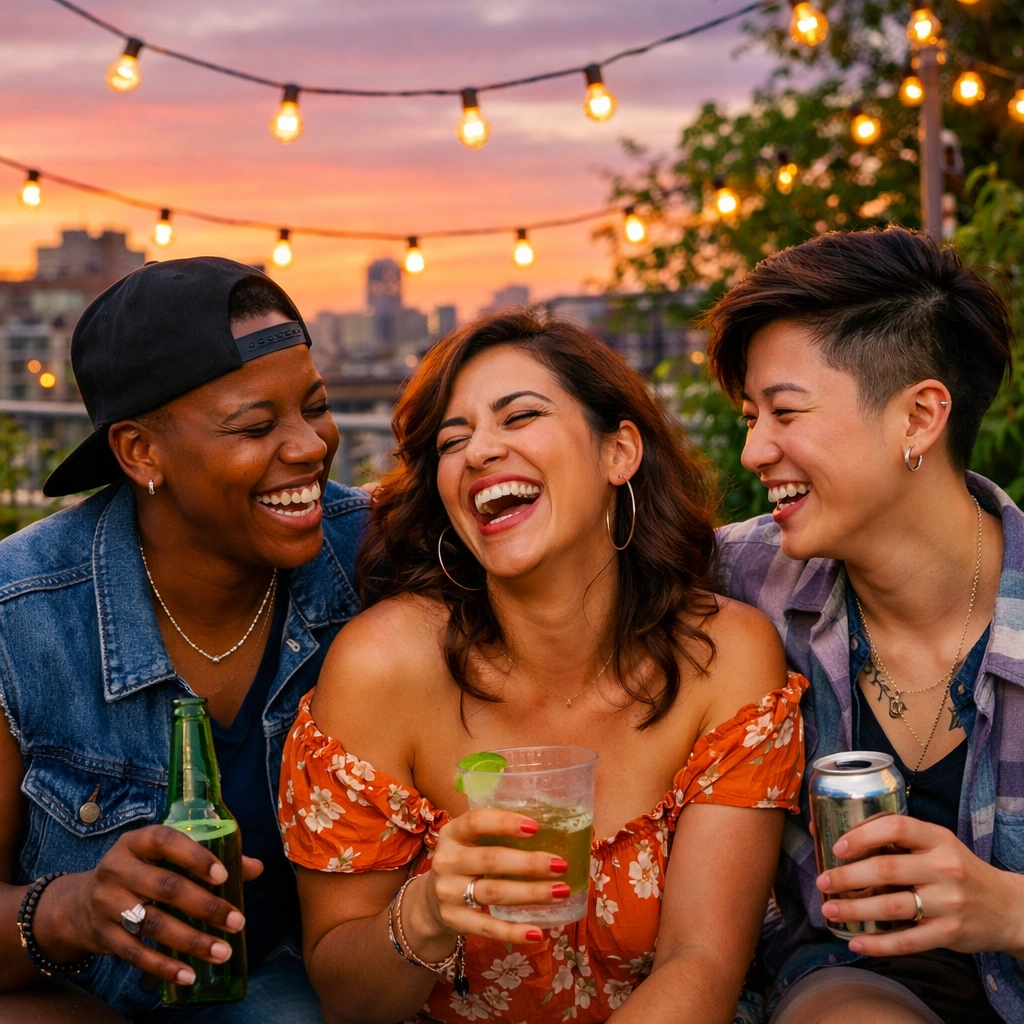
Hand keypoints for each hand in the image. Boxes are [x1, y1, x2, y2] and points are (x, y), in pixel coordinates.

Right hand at [34, 824, 261, 985]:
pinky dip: (164, 967)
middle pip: (165, 888)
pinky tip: (189, 975)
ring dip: (192, 941)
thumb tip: (256, 867)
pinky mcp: (102, 936)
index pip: (166, 841)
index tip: (224, 876)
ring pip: (153, 924)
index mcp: (137, 841)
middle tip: (237, 922)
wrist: (80, 904)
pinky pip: (136, 954)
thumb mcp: (164, 857)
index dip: (195, 857)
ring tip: (223, 951)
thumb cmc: (141, 873)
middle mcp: (117, 868)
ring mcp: (106, 903)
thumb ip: (209, 859)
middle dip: (206, 907)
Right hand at [409, 809, 570, 946]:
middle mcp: (447, 861)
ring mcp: (448, 892)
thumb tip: (552, 828)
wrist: (430, 902)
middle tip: (561, 865)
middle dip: (529, 863)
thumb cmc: (464, 863)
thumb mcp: (469, 842)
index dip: (505, 823)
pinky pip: (488, 928)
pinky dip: (514, 932)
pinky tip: (537, 933)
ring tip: (561, 891)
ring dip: (531, 893)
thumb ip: (496, 834)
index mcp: (452, 833)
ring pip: (495, 892)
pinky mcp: (455, 920)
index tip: (536, 827)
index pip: (476, 822)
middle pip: (491, 860)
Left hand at [816, 814, 1023, 956]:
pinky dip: (878, 944)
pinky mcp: (950, 933)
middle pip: (886, 869)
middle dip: (847, 877)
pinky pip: (908, 941)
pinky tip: (856, 943)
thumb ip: (896, 840)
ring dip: (854, 910)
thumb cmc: (957, 870)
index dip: (862, 835)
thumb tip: (835, 832)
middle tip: (822, 882)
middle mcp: (944, 868)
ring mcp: (948, 902)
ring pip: (891, 906)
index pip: (896, 828)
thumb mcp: (936, 845)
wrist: (1007, 907)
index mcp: (938, 839)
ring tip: (830, 910)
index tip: (837, 847)